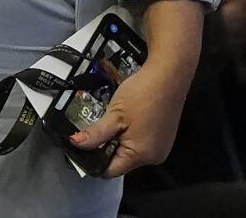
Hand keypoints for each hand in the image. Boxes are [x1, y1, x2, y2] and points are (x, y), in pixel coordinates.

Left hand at [66, 60, 194, 178]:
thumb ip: (95, 133)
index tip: (82, 147)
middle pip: (121, 161)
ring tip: (115, 119)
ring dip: (118, 138)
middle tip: (98, 127)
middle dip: (106, 147)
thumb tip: (77, 144)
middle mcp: (154, 156)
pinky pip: (141, 142)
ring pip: (130, 150)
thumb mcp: (114, 114)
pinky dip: (130, 133)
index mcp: (141, 155)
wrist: (168, 75)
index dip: (94, 161)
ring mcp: (161, 146)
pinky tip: (128, 117)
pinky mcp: (163, 137)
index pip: (111, 170)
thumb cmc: (144, 93)